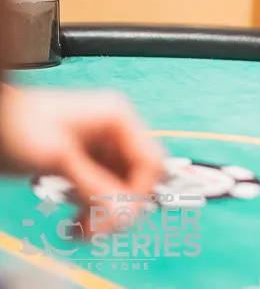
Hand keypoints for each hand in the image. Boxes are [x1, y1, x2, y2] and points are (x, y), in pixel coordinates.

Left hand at [0, 87, 164, 236]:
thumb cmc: (18, 125)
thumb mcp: (59, 157)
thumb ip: (93, 185)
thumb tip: (124, 213)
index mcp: (118, 120)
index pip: (148, 161)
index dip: (137, 191)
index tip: (116, 216)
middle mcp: (115, 135)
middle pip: (137, 178)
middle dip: (120, 206)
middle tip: (96, 229)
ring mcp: (101, 151)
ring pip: (120, 190)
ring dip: (104, 214)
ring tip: (80, 230)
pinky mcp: (86, 166)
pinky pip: (102, 194)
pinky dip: (92, 212)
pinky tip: (76, 224)